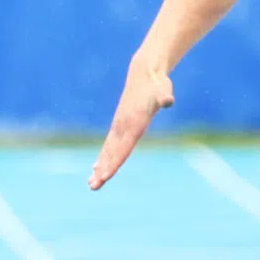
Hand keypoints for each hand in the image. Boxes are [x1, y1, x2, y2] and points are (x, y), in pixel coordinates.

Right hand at [91, 61, 172, 189]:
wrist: (144, 72)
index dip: (114, 163)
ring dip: (100, 168)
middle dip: (103, 171)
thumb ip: (164, 96)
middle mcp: (123, 127)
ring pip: (108, 151)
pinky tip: (96, 168)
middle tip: (94, 186)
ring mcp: (119, 126)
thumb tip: (168, 100)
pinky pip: (109, 145)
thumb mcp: (163, 90)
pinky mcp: (119, 125)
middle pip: (112, 154)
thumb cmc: (157, 84)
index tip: (106, 176)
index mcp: (133, 123)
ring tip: (91, 183)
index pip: (123, 148)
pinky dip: (103, 157)